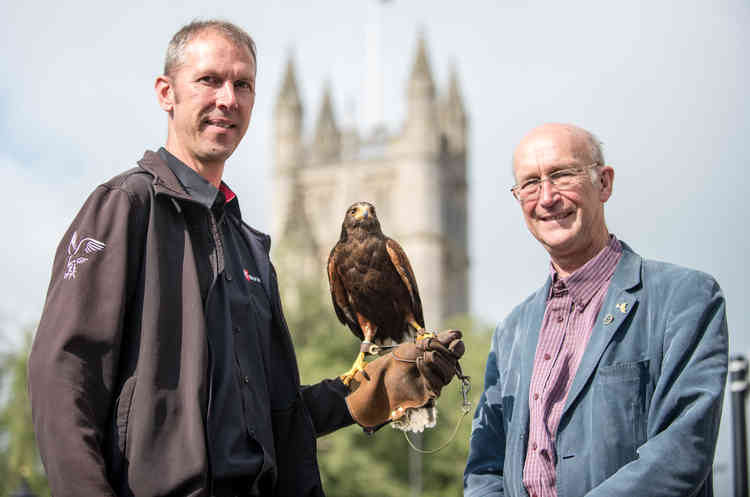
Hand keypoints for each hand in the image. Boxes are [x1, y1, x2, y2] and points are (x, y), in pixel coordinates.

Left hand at [345, 329, 464, 429]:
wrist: (386, 374)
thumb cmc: (401, 358)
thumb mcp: (420, 344)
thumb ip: (439, 340)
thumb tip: (458, 334)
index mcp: (442, 354)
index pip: (458, 350)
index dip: (457, 345)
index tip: (453, 340)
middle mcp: (442, 368)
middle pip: (453, 360)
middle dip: (439, 349)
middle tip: (423, 346)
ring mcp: (438, 380)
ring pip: (448, 372)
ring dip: (434, 361)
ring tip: (420, 356)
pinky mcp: (431, 392)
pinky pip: (438, 383)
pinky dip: (428, 371)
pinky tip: (419, 363)